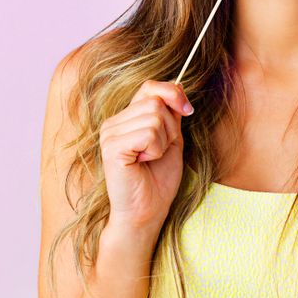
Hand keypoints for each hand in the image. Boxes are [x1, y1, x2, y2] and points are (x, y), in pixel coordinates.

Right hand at [98, 80, 193, 230]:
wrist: (148, 210)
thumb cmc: (158, 179)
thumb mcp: (171, 138)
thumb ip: (171, 113)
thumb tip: (178, 88)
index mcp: (126, 118)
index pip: (150, 87)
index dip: (173, 93)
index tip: (188, 110)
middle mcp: (113, 122)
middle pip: (156, 102)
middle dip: (170, 128)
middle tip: (160, 150)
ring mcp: (109, 134)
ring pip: (154, 117)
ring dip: (163, 141)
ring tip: (151, 158)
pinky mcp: (112, 147)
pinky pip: (148, 133)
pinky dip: (155, 149)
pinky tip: (144, 162)